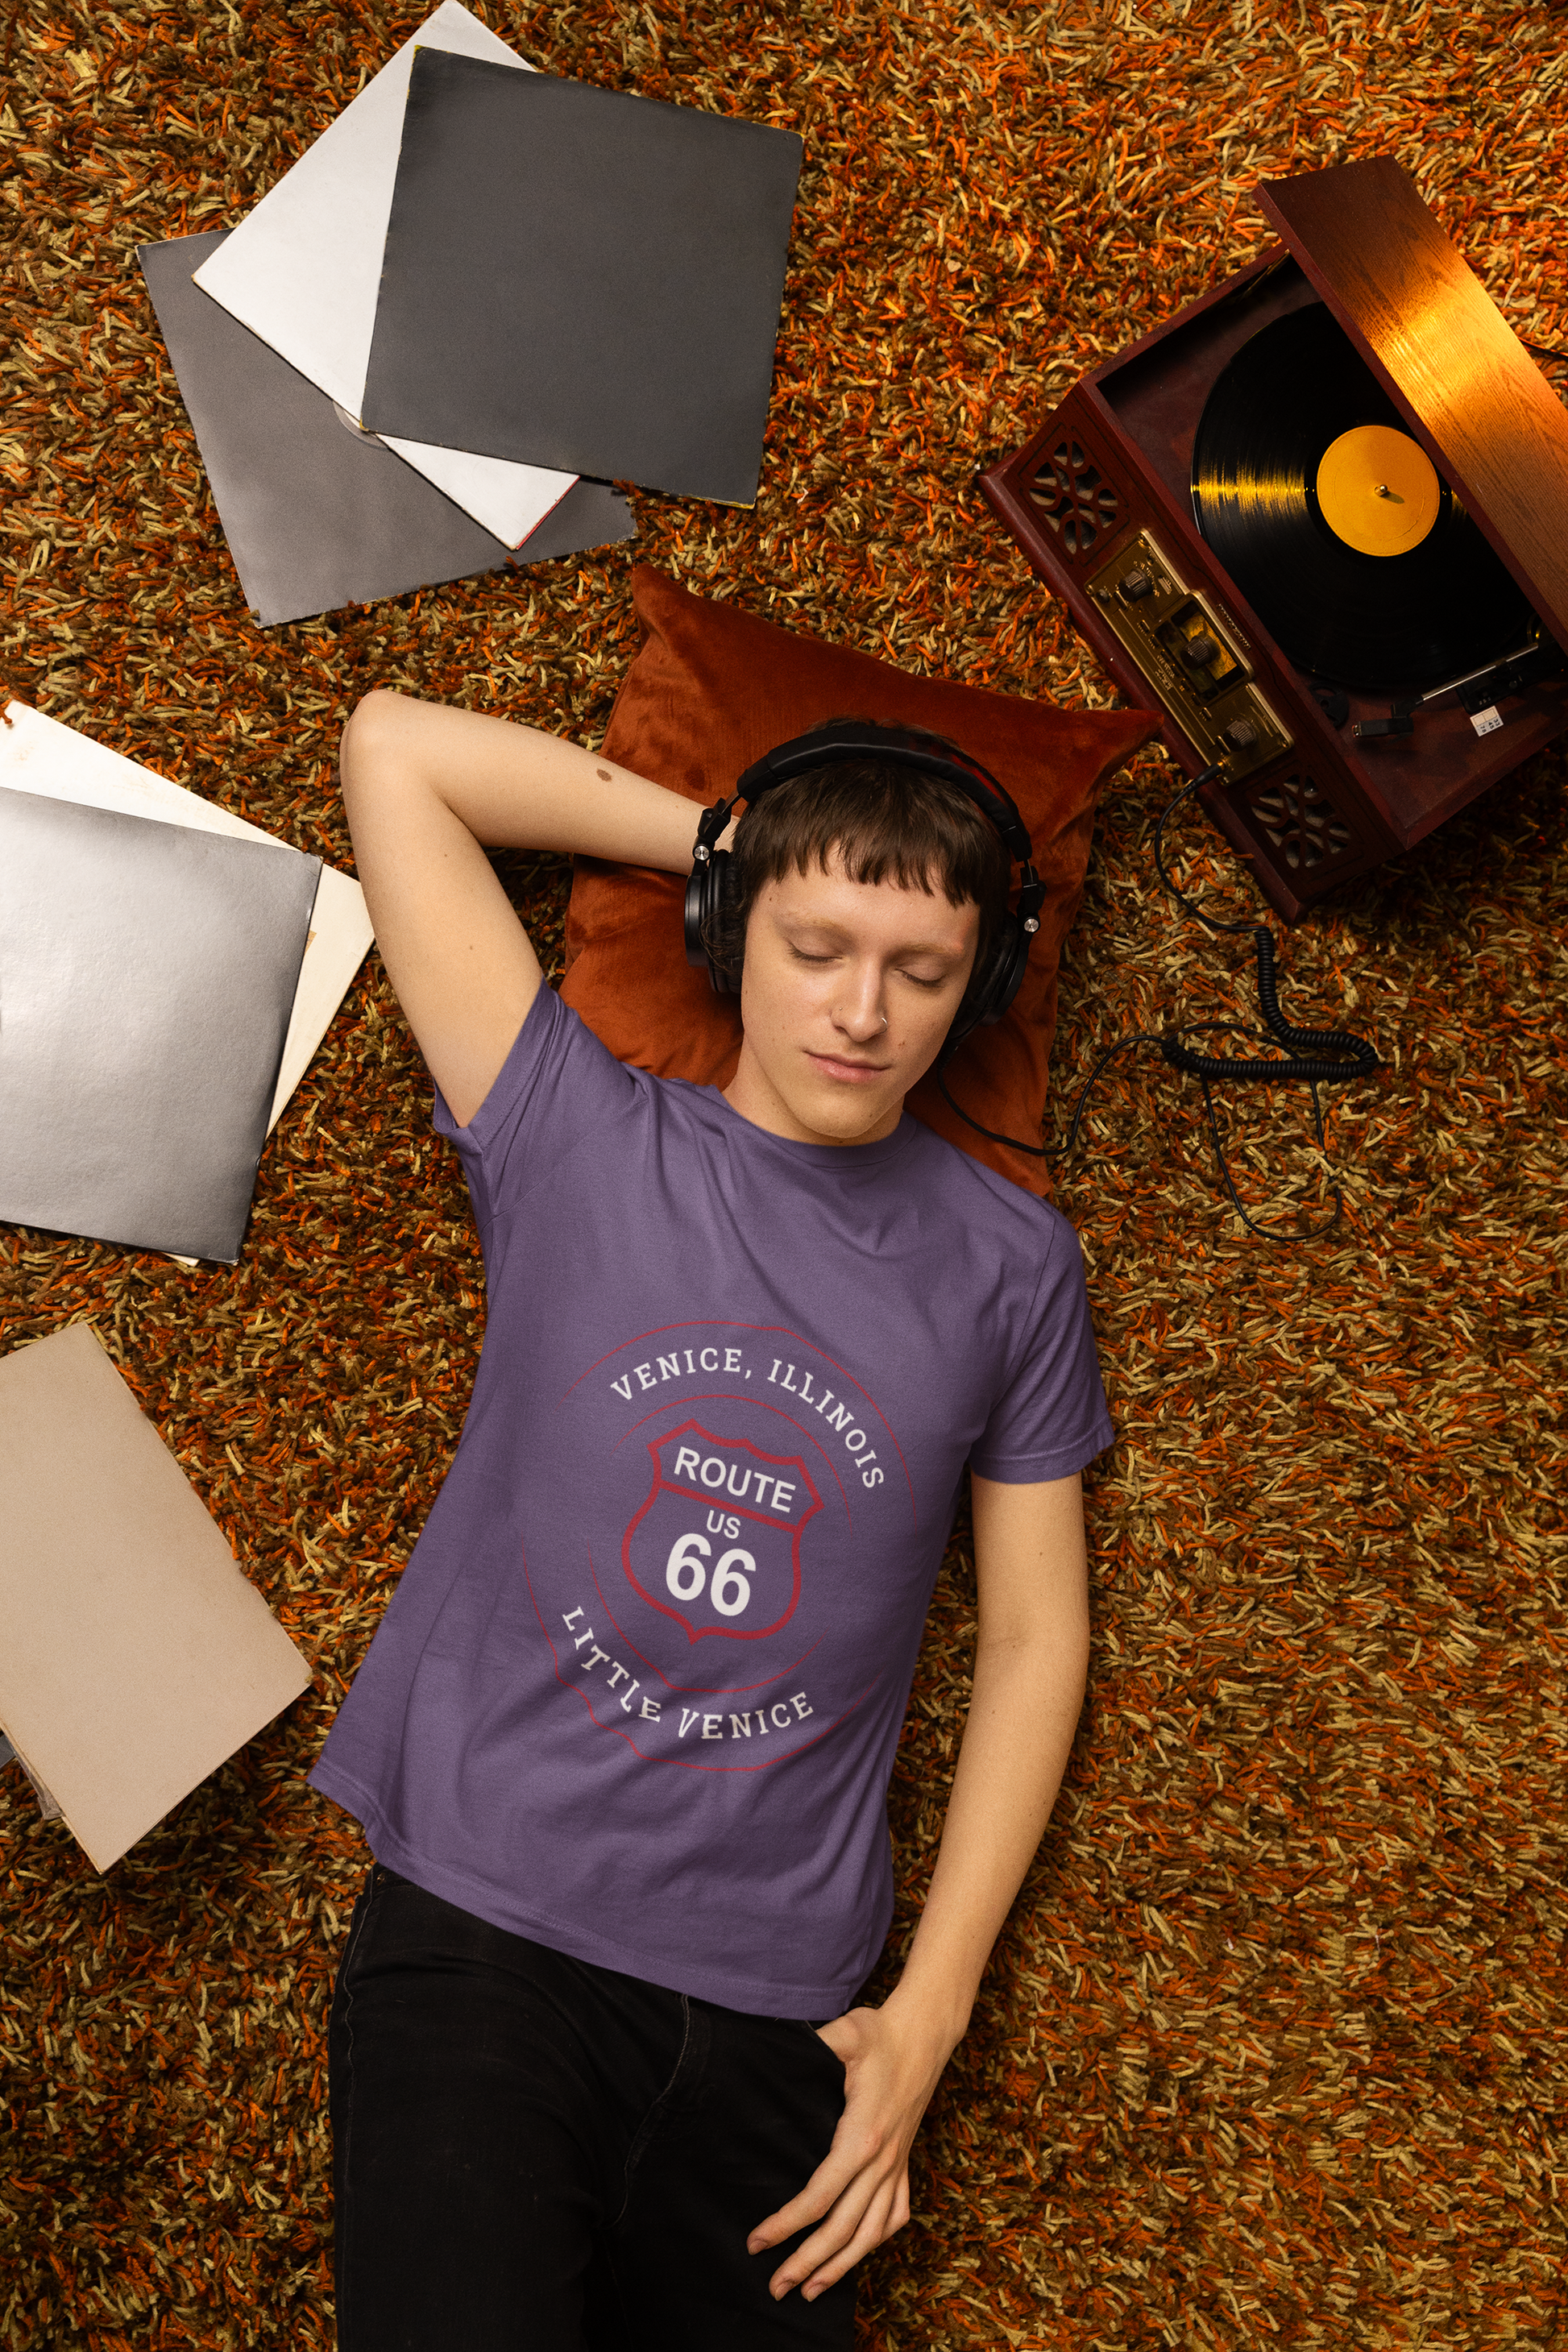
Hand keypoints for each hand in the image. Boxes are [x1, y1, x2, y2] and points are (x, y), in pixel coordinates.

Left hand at [746, 1992, 959, 2300]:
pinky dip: (876, 2240)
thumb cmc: (881, 2033)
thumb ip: (811, 2048)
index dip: (786, 2225)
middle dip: (807, 2263)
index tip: (757, 2242)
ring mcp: (897, 2164)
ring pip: (871, 2232)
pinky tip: (859, 2252)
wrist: (926, 2032)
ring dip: (841, 2266)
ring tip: (811, 2290)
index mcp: (862, 2136)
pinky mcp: (905, 2161)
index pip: (819, 2197)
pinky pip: (895, 2215)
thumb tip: (773, 2053)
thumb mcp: (844, 2033)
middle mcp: (883, 2160)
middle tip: (776, 2288)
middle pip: (842, 2228)